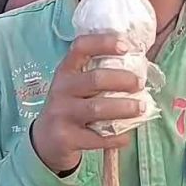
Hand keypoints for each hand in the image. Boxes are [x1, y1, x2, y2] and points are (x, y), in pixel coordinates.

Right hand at [31, 34, 144, 174]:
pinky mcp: (66, 138)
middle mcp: (61, 89)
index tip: (126, 47)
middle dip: (122, 80)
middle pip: (95, 79)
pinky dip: (116, 137)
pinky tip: (126, 136)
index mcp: (66, 72)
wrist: (45, 142)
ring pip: (97, 108)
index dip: (103, 43)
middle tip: (139, 84)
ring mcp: (62, 114)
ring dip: (124, 108)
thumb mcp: (74, 88)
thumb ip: (96, 76)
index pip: (81, 48)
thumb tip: (136, 69)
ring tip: (141, 108)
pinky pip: (97, 137)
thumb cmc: (69, 108)